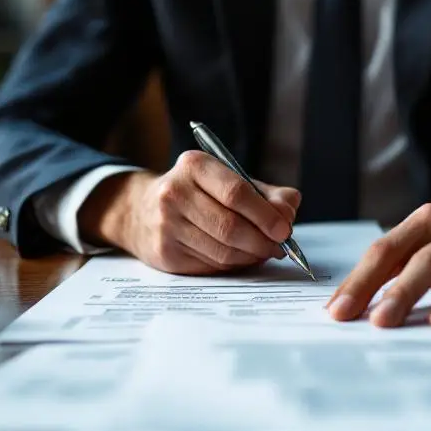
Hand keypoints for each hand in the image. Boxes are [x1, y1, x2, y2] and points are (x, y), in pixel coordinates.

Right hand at [78, 151, 300, 274]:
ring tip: (263, 251)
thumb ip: (265, 193)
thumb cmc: (197, 193)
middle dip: (262, 241)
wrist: (141, 210)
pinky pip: (211, 265)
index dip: (265, 215)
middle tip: (279, 247)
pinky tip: (240, 257)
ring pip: (222, 250)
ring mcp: (166, 225)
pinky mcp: (164, 253)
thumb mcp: (228, 179)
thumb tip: (288, 211)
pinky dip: (233, 265)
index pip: (236, 192)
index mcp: (194, 165)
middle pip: (230, 226)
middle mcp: (174, 193)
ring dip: (251, 256)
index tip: (284, 229)